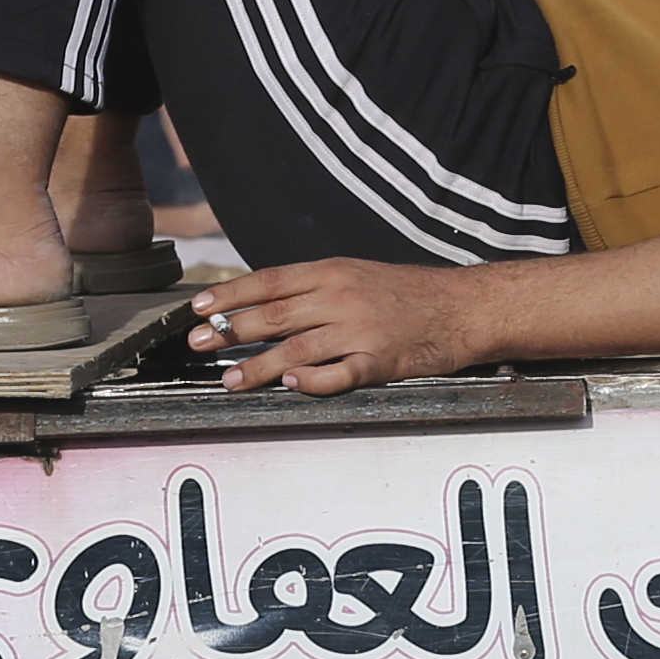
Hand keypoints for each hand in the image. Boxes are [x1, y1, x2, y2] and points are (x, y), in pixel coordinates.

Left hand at [193, 258, 482, 394]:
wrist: (462, 307)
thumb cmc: (408, 294)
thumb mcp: (357, 275)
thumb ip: (314, 289)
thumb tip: (265, 303)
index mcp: (333, 273)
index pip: (269, 281)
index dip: (230, 293)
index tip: (199, 307)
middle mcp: (342, 297)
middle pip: (275, 314)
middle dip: (230, 329)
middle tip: (196, 343)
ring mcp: (361, 330)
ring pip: (298, 348)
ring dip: (259, 366)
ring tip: (230, 380)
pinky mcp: (381, 361)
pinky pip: (341, 374)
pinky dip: (313, 380)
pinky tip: (291, 385)